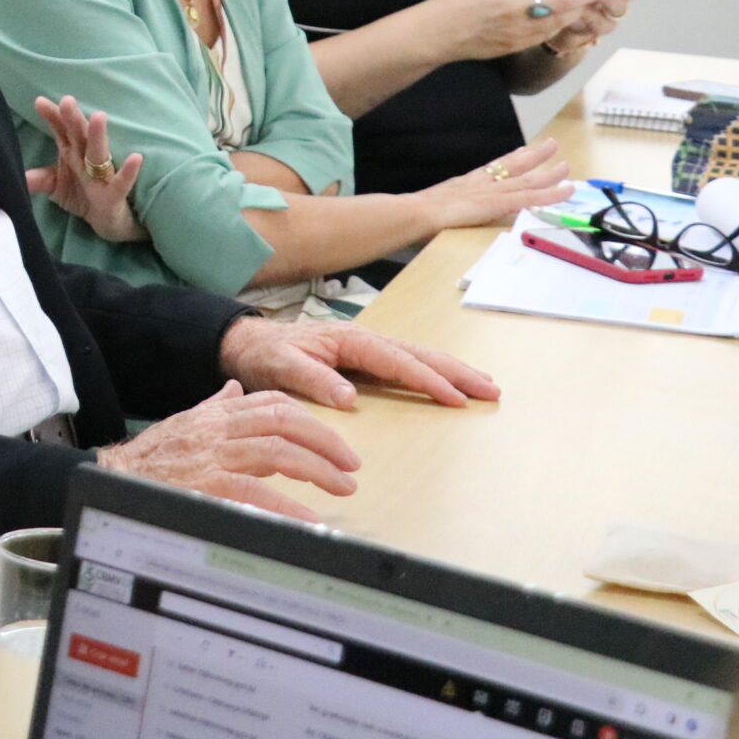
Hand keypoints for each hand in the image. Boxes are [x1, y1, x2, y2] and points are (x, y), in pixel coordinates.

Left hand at [27, 95, 145, 242]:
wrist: (108, 221)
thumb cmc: (83, 195)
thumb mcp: (57, 187)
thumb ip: (41, 180)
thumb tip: (20, 178)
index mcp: (73, 153)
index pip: (62, 131)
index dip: (53, 117)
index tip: (40, 101)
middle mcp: (87, 159)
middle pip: (80, 135)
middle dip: (74, 118)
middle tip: (67, 100)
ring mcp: (102, 174)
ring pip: (99, 153)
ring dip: (98, 136)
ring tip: (99, 116)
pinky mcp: (115, 194)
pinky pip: (122, 182)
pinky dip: (129, 171)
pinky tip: (136, 157)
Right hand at [97, 381, 360, 522]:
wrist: (111, 478)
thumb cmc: (149, 457)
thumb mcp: (184, 422)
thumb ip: (214, 407)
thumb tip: (235, 390)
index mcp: (217, 414)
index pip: (272, 403)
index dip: (310, 419)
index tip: (336, 441)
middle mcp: (219, 428)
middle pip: (284, 422)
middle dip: (325, 442)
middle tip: (351, 466)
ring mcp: (214, 455)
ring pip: (278, 451)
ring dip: (317, 469)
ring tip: (342, 487)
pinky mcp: (207, 485)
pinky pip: (256, 491)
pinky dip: (287, 505)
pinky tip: (309, 519)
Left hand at [219, 314, 500, 409]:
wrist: (247, 344)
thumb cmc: (264, 354)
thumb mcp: (282, 368)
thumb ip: (314, 381)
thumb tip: (349, 398)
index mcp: (350, 340)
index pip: (398, 362)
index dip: (428, 381)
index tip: (455, 398)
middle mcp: (364, 340)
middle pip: (419, 355)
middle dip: (457, 371)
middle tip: (490, 389)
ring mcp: (366, 348)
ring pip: (418, 358)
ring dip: (452, 371)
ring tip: (484, 386)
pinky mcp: (364, 358)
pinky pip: (406, 365)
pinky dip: (432, 373)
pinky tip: (448, 384)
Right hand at [414, 139, 572, 231]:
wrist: (417, 212)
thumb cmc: (418, 212)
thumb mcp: (434, 203)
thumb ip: (446, 204)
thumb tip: (442, 210)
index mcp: (467, 183)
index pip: (494, 167)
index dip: (511, 158)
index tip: (523, 150)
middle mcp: (484, 183)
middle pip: (515, 166)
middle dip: (535, 156)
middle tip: (551, 145)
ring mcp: (493, 192)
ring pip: (529, 180)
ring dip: (550, 174)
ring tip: (567, 167)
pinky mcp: (501, 203)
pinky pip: (532, 198)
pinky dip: (551, 194)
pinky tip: (566, 190)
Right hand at [425, 0, 603, 62]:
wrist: (444, 30)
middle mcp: (519, 6)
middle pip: (563, 0)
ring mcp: (520, 28)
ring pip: (560, 20)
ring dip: (576, 12)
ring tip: (585, 5)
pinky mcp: (519, 44)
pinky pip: (547, 34)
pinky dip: (560, 25)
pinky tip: (565, 19)